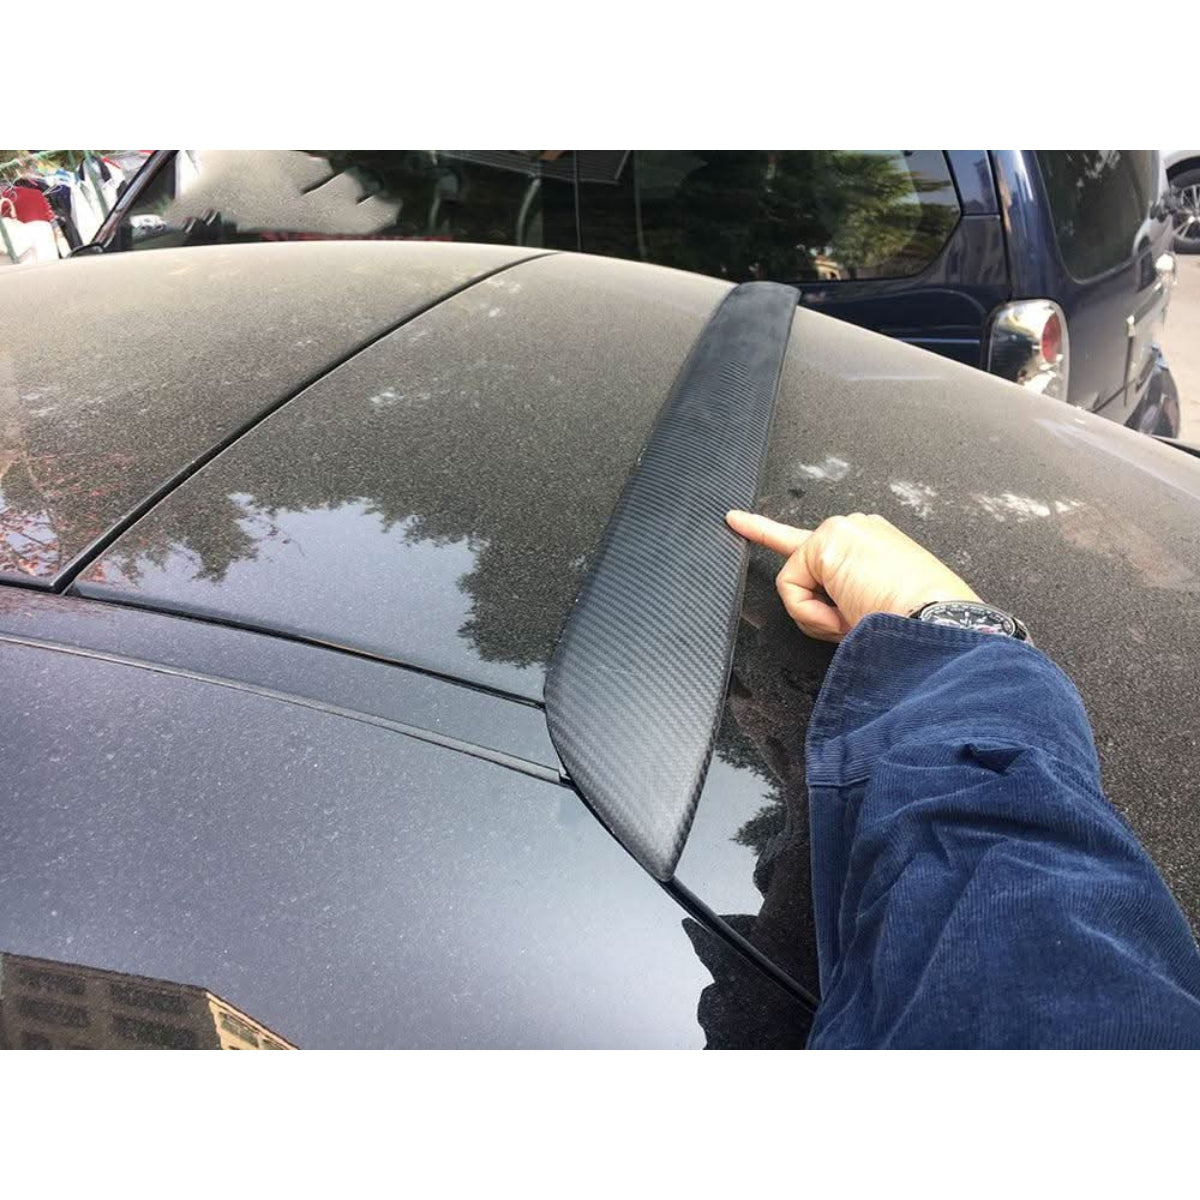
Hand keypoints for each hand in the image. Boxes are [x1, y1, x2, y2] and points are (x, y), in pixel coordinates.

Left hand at [726, 510, 978, 642]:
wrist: (938, 622)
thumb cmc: (916, 623)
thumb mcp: (876, 605)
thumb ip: (842, 597)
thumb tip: (820, 611)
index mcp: (871, 543)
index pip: (812, 539)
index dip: (766, 531)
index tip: (735, 520)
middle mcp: (856, 528)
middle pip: (799, 570)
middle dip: (814, 608)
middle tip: (854, 621)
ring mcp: (841, 530)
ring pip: (796, 583)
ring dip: (818, 615)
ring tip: (857, 618)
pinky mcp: (826, 543)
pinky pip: (791, 589)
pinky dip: (811, 613)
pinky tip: (845, 612)